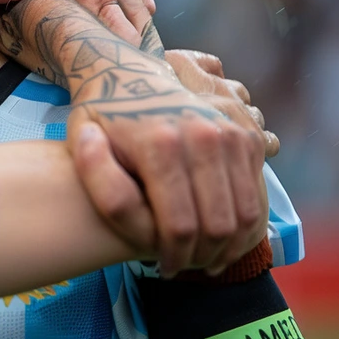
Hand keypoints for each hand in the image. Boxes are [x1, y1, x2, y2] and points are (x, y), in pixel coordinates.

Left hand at [68, 57, 267, 277]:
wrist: (125, 70)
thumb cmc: (99, 116)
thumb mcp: (81, 144)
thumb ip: (99, 181)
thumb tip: (136, 197)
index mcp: (160, 144)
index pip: (179, 226)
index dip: (174, 257)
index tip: (165, 267)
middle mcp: (203, 136)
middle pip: (218, 225)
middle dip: (203, 257)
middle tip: (187, 267)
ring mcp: (230, 133)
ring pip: (246, 214)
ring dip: (231, 245)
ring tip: (207, 257)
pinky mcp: (247, 135)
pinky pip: (257, 192)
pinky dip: (248, 222)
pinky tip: (226, 237)